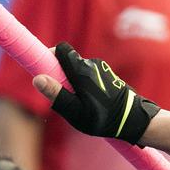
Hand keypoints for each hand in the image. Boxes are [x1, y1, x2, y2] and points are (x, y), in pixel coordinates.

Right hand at [32, 42, 158, 144]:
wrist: (133, 119)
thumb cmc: (102, 118)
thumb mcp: (75, 111)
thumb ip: (56, 94)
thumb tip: (37, 79)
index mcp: (81, 70)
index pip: (61, 49)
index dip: (50, 55)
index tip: (46, 68)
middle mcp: (92, 64)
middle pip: (68, 61)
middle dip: (62, 75)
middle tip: (66, 96)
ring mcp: (101, 68)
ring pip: (79, 69)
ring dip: (75, 82)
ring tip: (83, 103)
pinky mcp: (107, 74)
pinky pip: (89, 75)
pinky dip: (85, 85)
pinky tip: (93, 102)